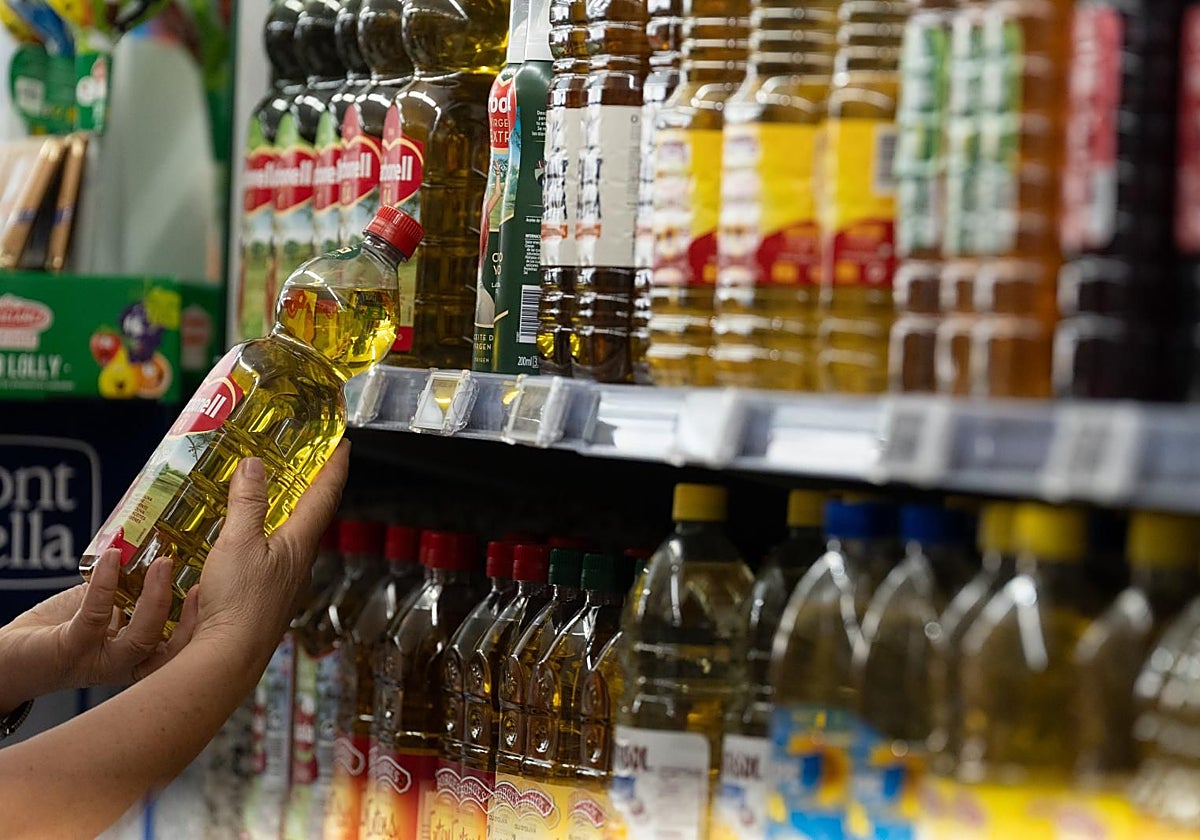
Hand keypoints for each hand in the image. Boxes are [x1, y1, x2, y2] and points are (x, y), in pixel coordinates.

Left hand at [0, 550, 198, 713]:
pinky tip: (111, 559)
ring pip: (140, 639)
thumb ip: (125, 592)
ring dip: (155, 599)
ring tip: (161, 564)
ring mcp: (98, 660)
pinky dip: (106, 584)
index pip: (178, 650)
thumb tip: (149, 553)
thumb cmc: (56, 632)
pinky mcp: (70, 650)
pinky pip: (96, 617)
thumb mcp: (101, 609)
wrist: (8, 658)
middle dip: (189, 617)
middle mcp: (122, 665)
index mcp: (135, 656)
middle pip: (168, 650)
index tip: (209, 593)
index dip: (198, 625)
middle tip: (196, 579)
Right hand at [191, 441, 349, 647]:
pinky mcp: (268, 596)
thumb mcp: (238, 542)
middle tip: (309, 462)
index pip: (324, 494)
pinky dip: (268, 534)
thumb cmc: (239, 603)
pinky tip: (249, 538)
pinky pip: (274, 554)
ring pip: (294, 535)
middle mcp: (299, 560)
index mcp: (299, 542)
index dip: (333, 466)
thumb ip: (247, 503)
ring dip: (289, 510)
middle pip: (313, 514)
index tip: (343, 444)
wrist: (230, 657)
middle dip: (313, 485)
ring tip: (276, 493)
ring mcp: (285, 580)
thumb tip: (254, 466)